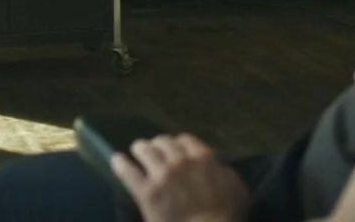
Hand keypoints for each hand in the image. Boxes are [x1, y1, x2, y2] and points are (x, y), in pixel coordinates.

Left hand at [111, 134, 249, 221]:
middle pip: (164, 142)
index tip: (176, 149)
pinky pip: (128, 172)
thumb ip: (225, 174)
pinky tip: (117, 160)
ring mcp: (162, 175)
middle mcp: (181, 161)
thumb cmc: (226, 216)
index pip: (185, 140)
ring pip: (145, 150)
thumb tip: (218, 168)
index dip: (179, 144)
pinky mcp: (146, 192)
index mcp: (203, 158)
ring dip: (141, 148)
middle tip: (155, 150)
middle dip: (159, 145)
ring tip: (137, 150)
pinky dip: (121, 164)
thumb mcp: (237, 190)